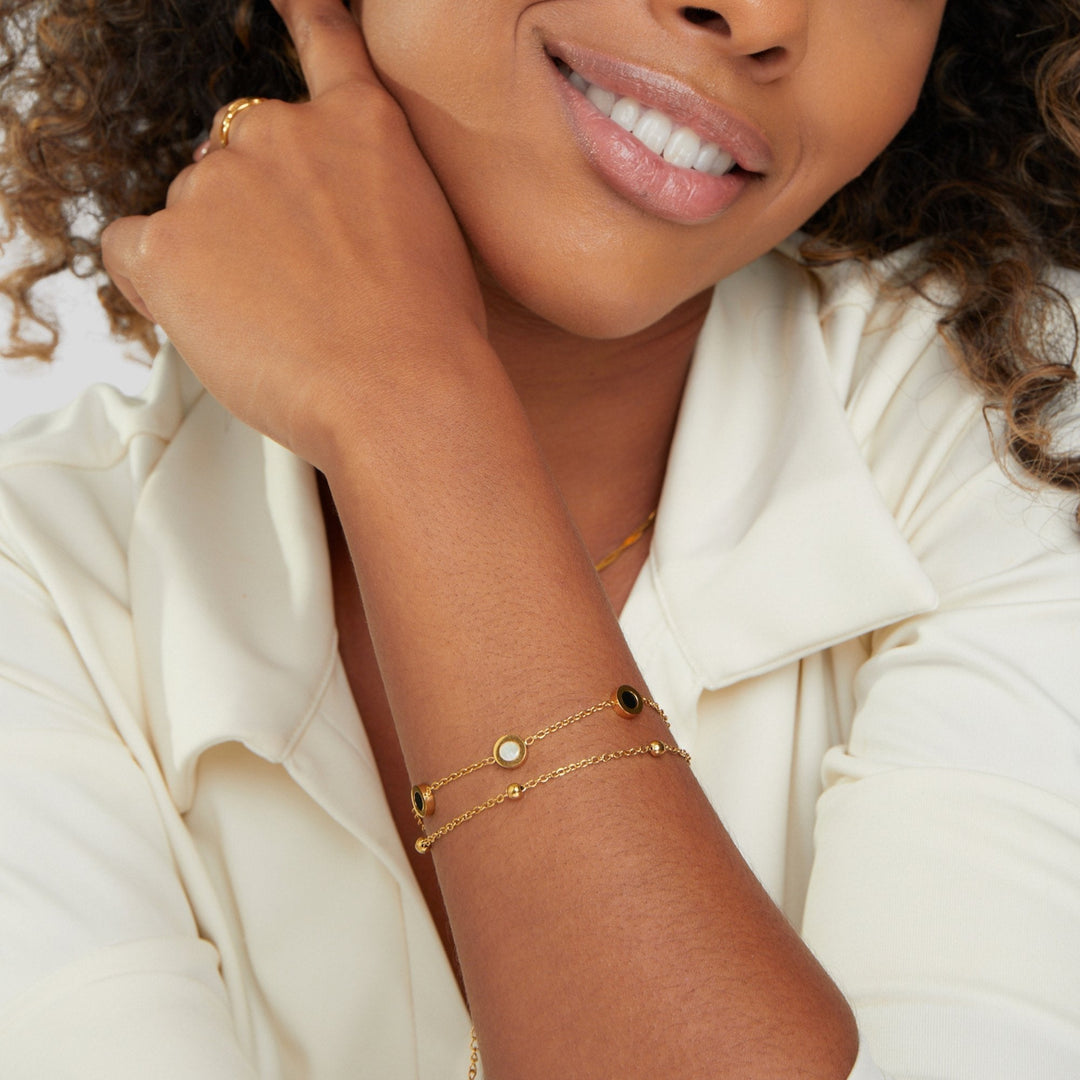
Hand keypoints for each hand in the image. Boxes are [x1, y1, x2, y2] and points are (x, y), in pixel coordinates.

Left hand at [102, 0, 486, 469]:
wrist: (405, 392)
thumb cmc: (431, 339)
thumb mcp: (431, 239)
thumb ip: (371, 202)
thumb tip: (322, 227)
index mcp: (359, 128)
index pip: (324, 42)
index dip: (301, 9)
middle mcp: (281, 134)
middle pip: (237, 156)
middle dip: (252, 212)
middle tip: (292, 289)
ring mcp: (218, 183)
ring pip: (190, 211)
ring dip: (213, 257)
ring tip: (272, 324)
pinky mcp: (168, 243)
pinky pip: (131, 249)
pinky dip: (155, 283)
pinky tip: (205, 317)